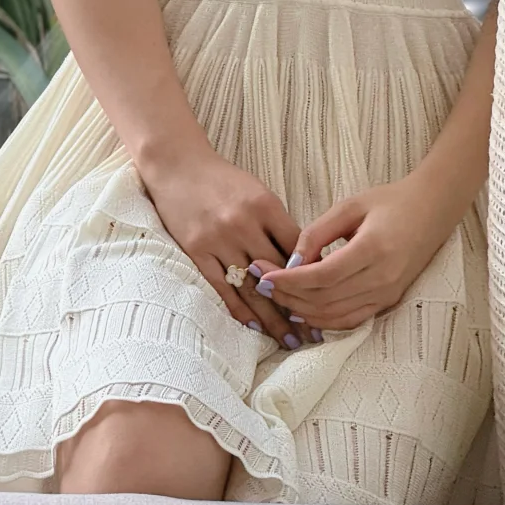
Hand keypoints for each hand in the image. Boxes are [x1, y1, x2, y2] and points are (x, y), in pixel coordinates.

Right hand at [140, 149, 321, 349]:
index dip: (313, 276)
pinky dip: (240, 310)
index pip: (296, 248)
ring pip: (251, 288)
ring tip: (289, 341)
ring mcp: (218, 239)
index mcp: (263, 204)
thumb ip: (278, 223)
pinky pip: (222, 288)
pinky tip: (256, 326)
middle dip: (298, 306)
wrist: (176, 164)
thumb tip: (306, 262)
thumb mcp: (257, 191)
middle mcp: (242, 223)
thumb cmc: (222, 179)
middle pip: (276, 274)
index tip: (328, 299)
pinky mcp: (196, 250)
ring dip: (272, 318)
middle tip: (315, 334)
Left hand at [247, 177, 454, 331]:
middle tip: (259, 282)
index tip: (262, 273)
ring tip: (274, 296)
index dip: (288, 280)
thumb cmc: (389, 201)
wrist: (432, 210)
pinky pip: (351, 320)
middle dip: (287, 295)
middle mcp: (382, 279)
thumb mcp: (349, 206)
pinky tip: (302, 310)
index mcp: (373, 250)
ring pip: (335, 316)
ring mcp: (387, 295)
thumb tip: (290, 261)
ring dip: (301, 310)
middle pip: (325, 300)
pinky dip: (323, 319)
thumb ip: (318, 233)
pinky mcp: (388, 302)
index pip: (322, 276)